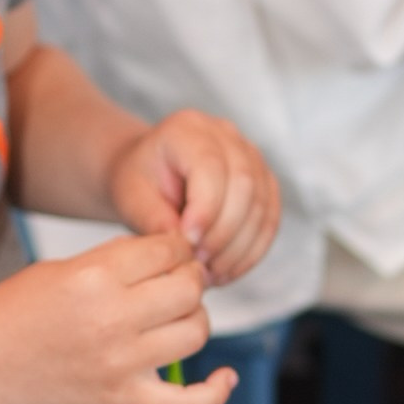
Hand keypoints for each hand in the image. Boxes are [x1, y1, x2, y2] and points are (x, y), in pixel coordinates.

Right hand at [0, 232, 234, 403]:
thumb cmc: (15, 310)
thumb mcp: (62, 267)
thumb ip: (116, 259)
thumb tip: (170, 256)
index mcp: (94, 276)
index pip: (166, 249)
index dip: (175, 246)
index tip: (168, 252)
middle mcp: (113, 319)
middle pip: (189, 288)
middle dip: (188, 277)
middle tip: (173, 280)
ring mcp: (120, 363)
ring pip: (196, 332)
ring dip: (194, 318)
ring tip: (175, 315)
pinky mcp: (121, 399)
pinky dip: (214, 393)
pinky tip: (225, 377)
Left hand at [105, 108, 281, 288]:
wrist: (150, 176)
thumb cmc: (139, 183)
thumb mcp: (132, 199)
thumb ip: (154, 219)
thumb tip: (184, 246)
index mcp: (189, 129)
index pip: (210, 167)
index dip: (205, 209)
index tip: (188, 243)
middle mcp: (227, 135)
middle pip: (244, 185)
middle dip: (223, 233)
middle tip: (198, 264)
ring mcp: (251, 156)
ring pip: (262, 205)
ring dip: (239, 248)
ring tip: (211, 274)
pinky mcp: (264, 182)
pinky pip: (270, 219)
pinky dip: (252, 250)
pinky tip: (228, 270)